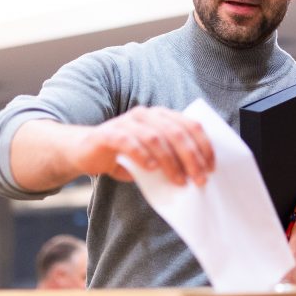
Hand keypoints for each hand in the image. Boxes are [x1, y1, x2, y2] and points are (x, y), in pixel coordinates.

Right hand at [79, 106, 214, 185]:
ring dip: (171, 161)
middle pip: (176, 132)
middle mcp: (146, 115)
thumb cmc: (123, 156)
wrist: (84, 151)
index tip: (211, 167)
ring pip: (155, 138)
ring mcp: (126, 122)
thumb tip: (194, 175)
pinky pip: (129, 141)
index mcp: (160, 116)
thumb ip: (170, 159)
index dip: (204, 146)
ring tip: (179, 181)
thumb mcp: (152, 157)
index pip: (190, 125)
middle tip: (199, 179)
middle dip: (191, 157)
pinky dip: (142, 155)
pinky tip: (151, 169)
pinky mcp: (108, 133)